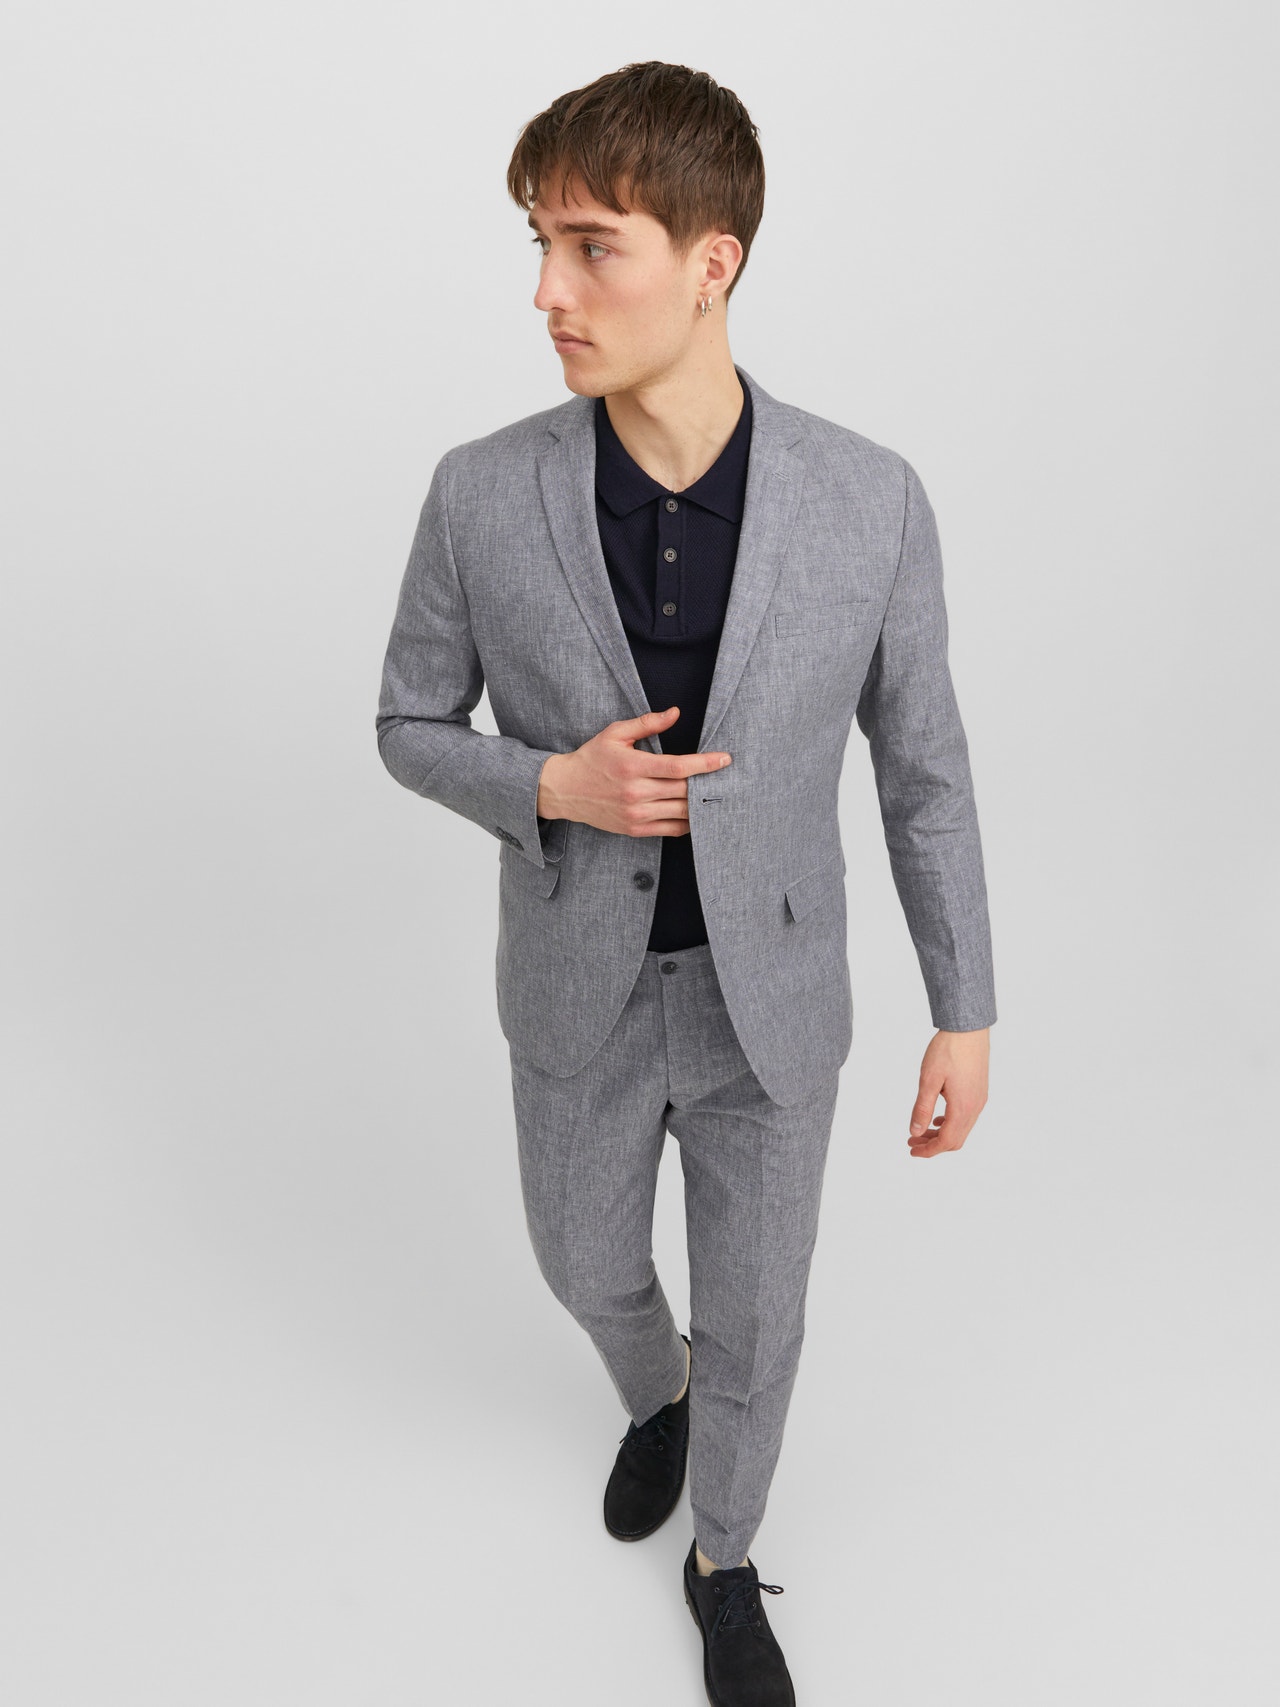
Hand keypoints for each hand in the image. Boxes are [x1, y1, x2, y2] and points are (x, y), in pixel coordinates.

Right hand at [536, 707, 731, 836]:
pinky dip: (688, 823)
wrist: (565, 790)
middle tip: (726, 777)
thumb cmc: (592, 758)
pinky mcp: (635, 829)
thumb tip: (675, 713)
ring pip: (681, 812)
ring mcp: (636, 814)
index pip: (678, 766)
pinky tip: (697, 813)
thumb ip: (647, 723)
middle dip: (708, 784)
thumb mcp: (615, 734)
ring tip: (716, 794)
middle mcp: (635, 792)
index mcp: (633, 766)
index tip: (725, 759)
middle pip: (684, 791)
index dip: (705, 763)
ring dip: (702, 804)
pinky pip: (671, 830)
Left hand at [907, 1028, 989, 1156]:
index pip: (946, 1141)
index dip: (928, 1150)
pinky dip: (951, 1123)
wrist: (968, 1028)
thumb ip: (923, 1108)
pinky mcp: (979, 1091)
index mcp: (963, 1107)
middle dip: (933, 1145)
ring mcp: (979, 1099)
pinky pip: (967, 1117)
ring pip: (962, 1129)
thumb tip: (916, 1131)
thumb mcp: (929, 1080)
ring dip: (942, 1134)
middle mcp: (975, 1107)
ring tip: (922, 1129)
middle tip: (913, 1141)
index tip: (912, 1150)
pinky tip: (938, 1117)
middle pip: (955, 1140)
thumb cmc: (948, 1050)